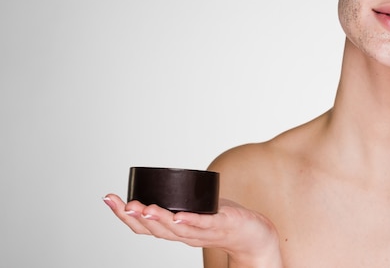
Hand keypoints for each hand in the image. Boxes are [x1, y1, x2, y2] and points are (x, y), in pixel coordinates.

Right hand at [103, 194, 281, 267]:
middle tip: (122, 204)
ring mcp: (203, 231)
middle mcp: (185, 235)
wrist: (254, 235)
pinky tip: (177, 216)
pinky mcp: (221, 225)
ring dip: (157, 220)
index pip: (144, 227)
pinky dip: (189, 221)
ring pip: (175, 230)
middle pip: (155, 230)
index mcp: (176, 230)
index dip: (124, 214)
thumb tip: (160, 181)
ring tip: (143, 209)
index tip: (108, 198)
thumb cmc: (224, 220)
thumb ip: (179, 202)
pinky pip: (203, 225)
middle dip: (135, 217)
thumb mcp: (195, 210)